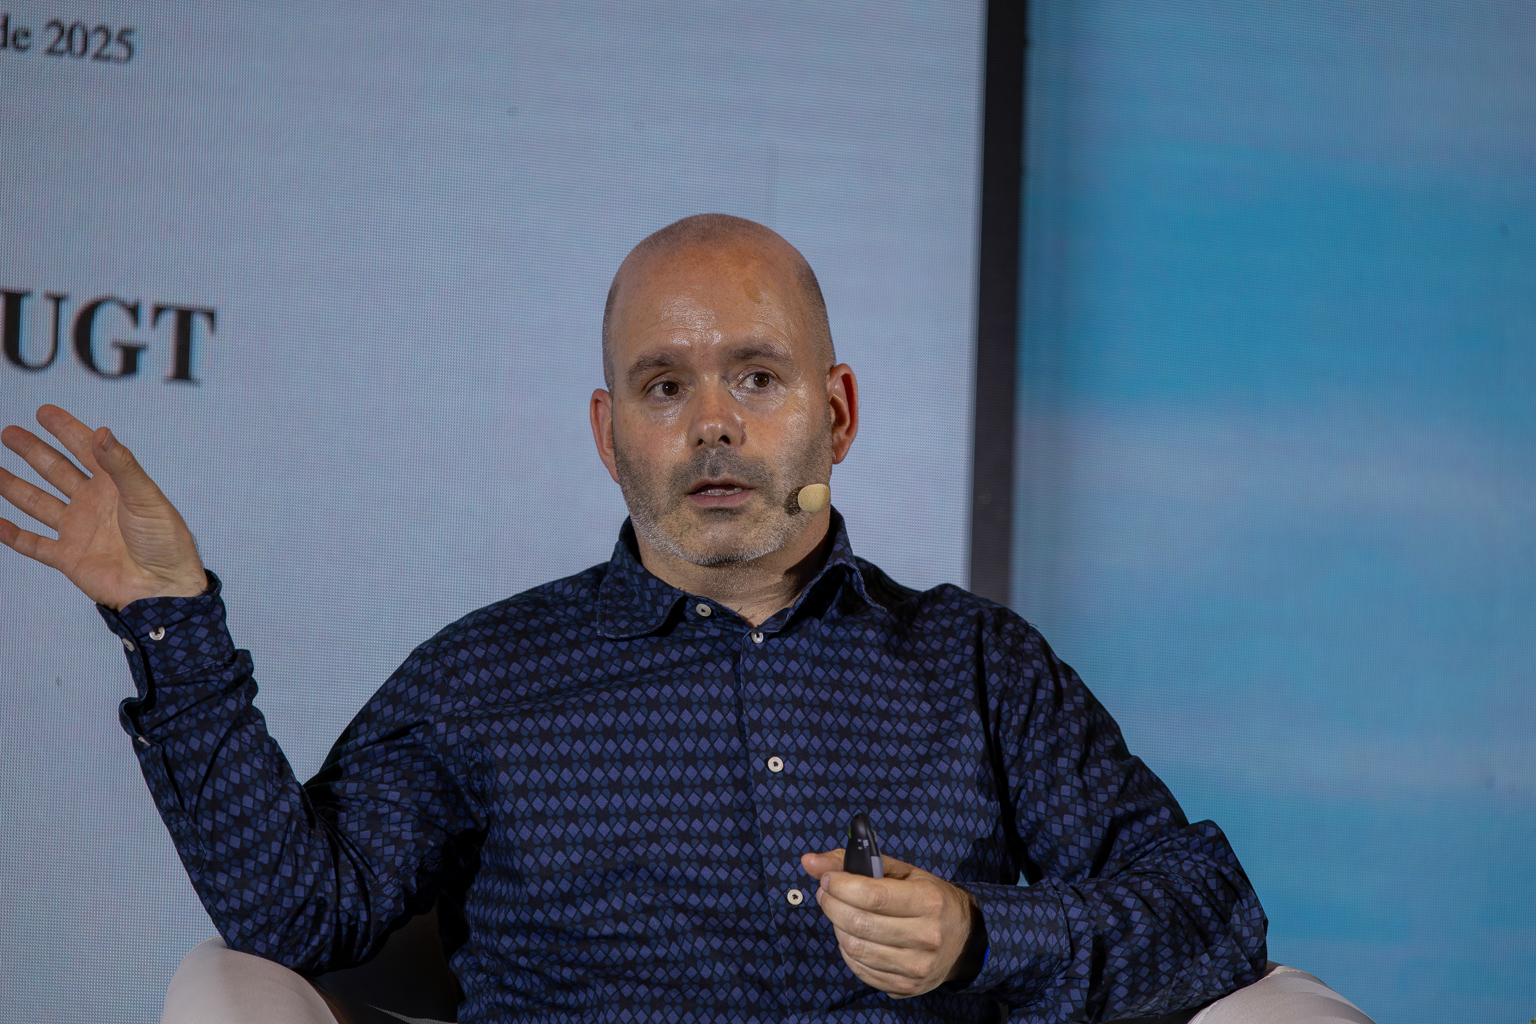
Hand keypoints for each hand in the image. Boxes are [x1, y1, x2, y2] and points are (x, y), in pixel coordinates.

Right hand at [0, 405, 206, 609]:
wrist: (163, 588)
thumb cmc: (166, 541)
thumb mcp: (146, 498)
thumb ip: (122, 466)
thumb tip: (101, 431)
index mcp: (116, 486)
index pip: (87, 450)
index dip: (66, 430)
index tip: (44, 411)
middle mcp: (94, 504)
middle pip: (57, 471)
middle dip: (33, 451)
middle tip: (8, 432)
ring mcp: (79, 530)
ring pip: (38, 503)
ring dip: (15, 487)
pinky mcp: (69, 558)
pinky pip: (33, 544)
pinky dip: (12, 535)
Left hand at [801, 847, 984, 998]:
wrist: (965, 940)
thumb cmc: (931, 898)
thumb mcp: (903, 872)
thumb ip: (857, 862)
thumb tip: (809, 861)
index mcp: (929, 901)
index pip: (873, 895)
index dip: (841, 885)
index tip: (828, 878)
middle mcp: (926, 936)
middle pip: (860, 923)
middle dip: (832, 904)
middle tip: (826, 892)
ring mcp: (917, 967)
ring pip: (856, 949)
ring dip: (837, 927)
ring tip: (838, 912)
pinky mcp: (906, 987)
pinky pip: (861, 970)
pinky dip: (847, 950)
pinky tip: (851, 935)